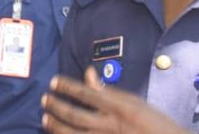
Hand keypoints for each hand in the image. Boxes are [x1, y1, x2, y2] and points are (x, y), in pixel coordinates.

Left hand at [42, 67, 184, 133]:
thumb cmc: (154, 123)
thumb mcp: (135, 102)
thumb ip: (108, 90)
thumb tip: (87, 72)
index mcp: (117, 108)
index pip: (85, 93)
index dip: (66, 86)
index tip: (53, 82)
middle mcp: (109, 125)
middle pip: (73, 115)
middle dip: (55, 106)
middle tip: (45, 99)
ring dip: (55, 125)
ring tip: (45, 118)